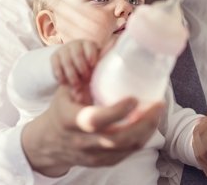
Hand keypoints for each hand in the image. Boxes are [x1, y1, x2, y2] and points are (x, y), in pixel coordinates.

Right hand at [21, 85, 163, 176]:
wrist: (49, 142)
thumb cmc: (62, 109)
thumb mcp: (67, 90)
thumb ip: (88, 73)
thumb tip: (113, 44)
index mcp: (71, 120)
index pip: (95, 120)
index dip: (117, 111)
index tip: (134, 98)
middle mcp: (82, 141)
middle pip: (117, 138)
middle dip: (143, 123)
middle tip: (158, 104)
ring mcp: (93, 155)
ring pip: (126, 148)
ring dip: (147, 130)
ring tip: (157, 112)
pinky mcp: (103, 162)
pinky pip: (127, 153)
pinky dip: (142, 138)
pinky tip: (149, 124)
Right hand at [51, 40, 99, 101]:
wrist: (74, 70)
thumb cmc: (90, 67)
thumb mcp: (98, 61)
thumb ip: (105, 54)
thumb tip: (116, 40)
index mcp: (88, 44)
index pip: (89, 46)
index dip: (91, 56)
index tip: (93, 66)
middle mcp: (75, 44)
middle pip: (77, 54)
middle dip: (82, 68)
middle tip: (86, 79)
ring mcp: (63, 49)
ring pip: (66, 61)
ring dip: (71, 75)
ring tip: (76, 85)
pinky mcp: (54, 56)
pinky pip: (55, 65)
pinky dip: (60, 75)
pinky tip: (64, 83)